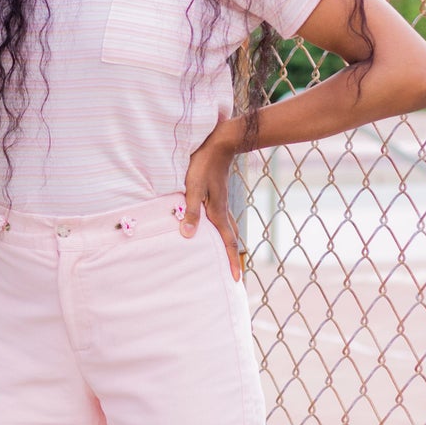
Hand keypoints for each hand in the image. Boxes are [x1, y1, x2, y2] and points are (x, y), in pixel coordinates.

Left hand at [181, 111, 242, 280]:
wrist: (220, 144)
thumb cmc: (202, 165)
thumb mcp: (193, 188)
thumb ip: (191, 212)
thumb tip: (189, 236)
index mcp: (217, 212)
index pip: (227, 243)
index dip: (231, 262)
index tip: (236, 281)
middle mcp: (222, 210)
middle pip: (231, 239)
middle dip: (233, 258)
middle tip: (236, 276)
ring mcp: (222, 202)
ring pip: (228, 229)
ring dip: (229, 244)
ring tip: (229, 256)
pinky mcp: (218, 195)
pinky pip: (223, 218)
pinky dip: (224, 229)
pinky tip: (218, 228)